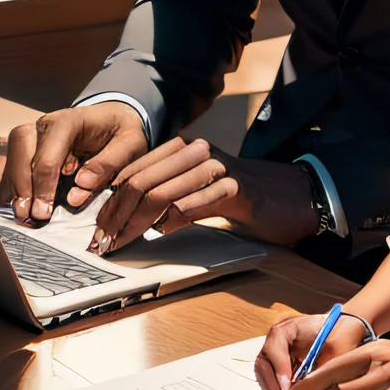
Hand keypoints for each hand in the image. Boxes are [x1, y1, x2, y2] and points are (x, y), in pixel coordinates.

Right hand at [0, 103, 148, 223]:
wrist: (113, 119)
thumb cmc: (121, 132)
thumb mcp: (130, 144)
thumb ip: (108, 164)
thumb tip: (80, 187)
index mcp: (70, 121)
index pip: (49, 154)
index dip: (43, 186)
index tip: (42, 212)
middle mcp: (44, 123)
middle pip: (20, 150)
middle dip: (20, 186)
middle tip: (25, 215)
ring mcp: (31, 132)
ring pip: (5, 153)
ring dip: (3, 183)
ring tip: (9, 211)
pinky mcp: (23, 144)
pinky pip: (0, 159)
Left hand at [90, 138, 317, 253]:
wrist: (290, 196)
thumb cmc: (239, 195)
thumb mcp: (197, 187)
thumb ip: (166, 191)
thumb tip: (124, 214)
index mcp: (183, 148)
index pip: (134, 171)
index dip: (111, 201)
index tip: (99, 229)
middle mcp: (198, 151)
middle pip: (142, 181)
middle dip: (117, 215)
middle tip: (105, 241)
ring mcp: (217, 167)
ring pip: (162, 193)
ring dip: (137, 223)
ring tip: (124, 242)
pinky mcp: (236, 188)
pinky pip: (194, 204)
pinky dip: (173, 221)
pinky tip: (163, 233)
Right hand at [255, 311, 368, 389]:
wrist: (337, 332)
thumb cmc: (337, 336)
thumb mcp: (335, 344)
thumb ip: (324, 361)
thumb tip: (313, 385)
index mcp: (289, 328)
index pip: (275, 345)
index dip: (279, 366)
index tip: (288, 385)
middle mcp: (277, 339)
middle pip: (263, 360)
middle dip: (272, 382)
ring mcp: (274, 351)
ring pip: (262, 372)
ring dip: (272, 387)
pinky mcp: (275, 364)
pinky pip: (267, 378)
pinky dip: (275, 389)